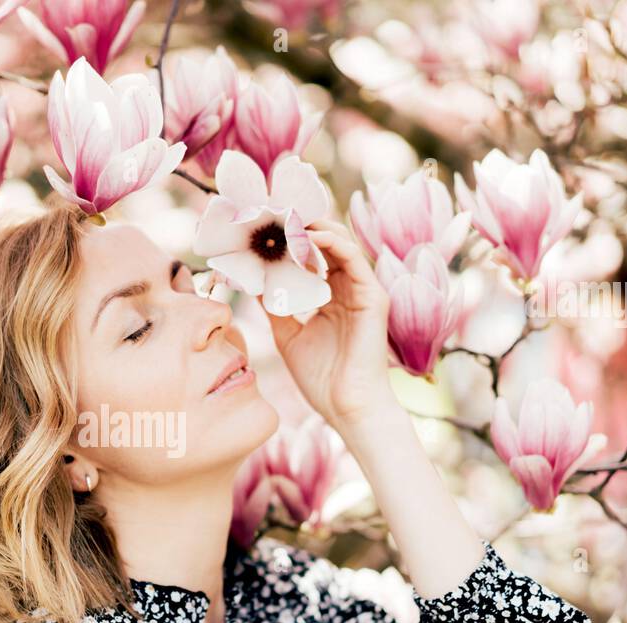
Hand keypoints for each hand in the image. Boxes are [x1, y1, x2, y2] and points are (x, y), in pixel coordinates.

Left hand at [261, 218, 395, 431]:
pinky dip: (330, 243)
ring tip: (284, 217)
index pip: (312, 256)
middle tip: (271, 211)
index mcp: (332, 296)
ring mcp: (363, 290)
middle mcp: (349, 288)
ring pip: (340, 243)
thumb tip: (252, 281)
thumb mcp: (287, 335)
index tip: (263, 226)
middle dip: (300, 224)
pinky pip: (353, 257)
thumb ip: (275, 306)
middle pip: (326, 242)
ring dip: (312, 228)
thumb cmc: (321, 379)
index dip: (290, 238)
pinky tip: (306, 238)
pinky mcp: (373, 296)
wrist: (347, 407)